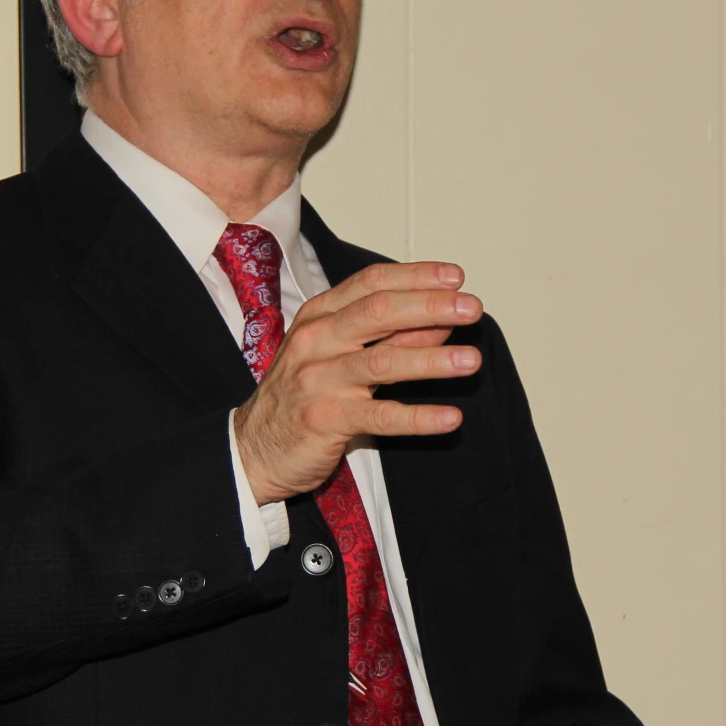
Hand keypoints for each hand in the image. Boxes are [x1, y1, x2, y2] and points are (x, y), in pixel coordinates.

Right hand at [232, 261, 482, 502]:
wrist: (253, 448)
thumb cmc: (302, 396)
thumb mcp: (340, 355)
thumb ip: (387, 335)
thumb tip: (441, 319)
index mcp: (320, 316)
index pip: (372, 284)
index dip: (416, 277)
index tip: (456, 277)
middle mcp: (316, 341)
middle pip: (378, 312)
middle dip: (429, 307)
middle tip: (472, 308)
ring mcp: (317, 380)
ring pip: (383, 363)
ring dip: (432, 360)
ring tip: (471, 361)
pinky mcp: (323, 420)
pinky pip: (379, 416)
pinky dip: (418, 417)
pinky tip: (451, 418)